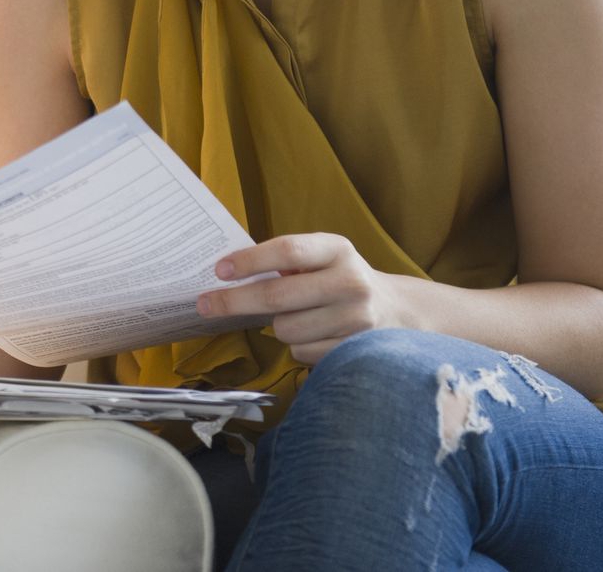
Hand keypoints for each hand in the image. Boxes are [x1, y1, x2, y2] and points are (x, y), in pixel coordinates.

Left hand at [195, 233, 413, 364]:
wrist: (398, 311)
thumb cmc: (339, 279)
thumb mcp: (322, 257)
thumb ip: (287, 261)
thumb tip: (229, 274)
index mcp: (338, 250)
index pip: (287, 251)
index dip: (250, 260)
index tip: (219, 270)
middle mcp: (351, 282)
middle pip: (277, 296)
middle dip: (234, 302)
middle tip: (204, 304)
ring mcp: (356, 320)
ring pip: (286, 329)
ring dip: (277, 326)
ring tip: (296, 315)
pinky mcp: (355, 351)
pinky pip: (302, 353)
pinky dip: (298, 346)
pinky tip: (315, 334)